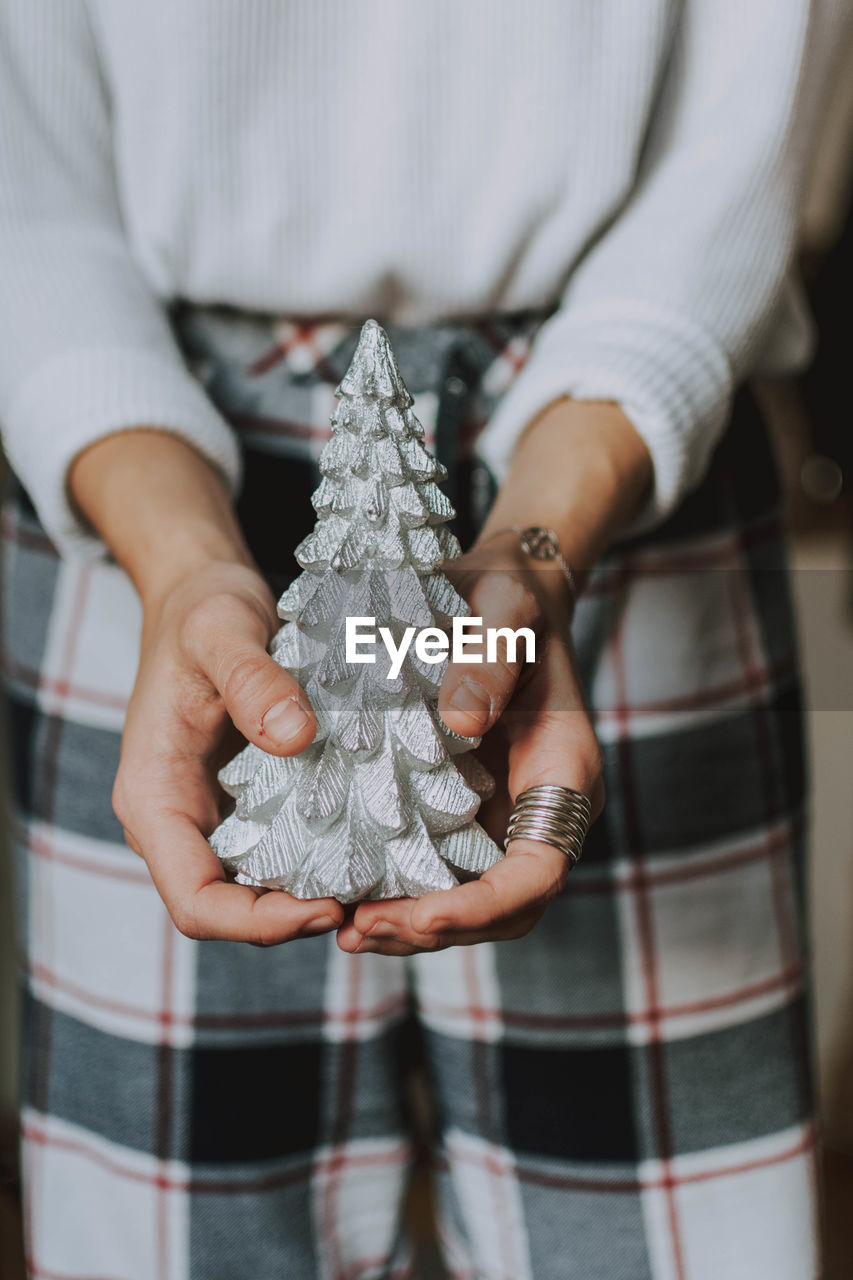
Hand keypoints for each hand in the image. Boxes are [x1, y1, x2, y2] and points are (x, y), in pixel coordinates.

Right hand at [112, 559, 345, 943]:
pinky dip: (322, 857)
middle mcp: (177, 820)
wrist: (201, 594)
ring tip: (384, 882)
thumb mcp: (222, 630)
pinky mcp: (244, 800)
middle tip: (375, 903)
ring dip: (314, 894)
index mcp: (154, 797)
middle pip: (230, 908)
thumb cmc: (201, 610)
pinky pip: (280, 849)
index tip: (328, 908)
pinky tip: (375, 844)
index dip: (258, 923)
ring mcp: (210, 814)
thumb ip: (252, 679)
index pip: (195, 901)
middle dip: (297, 919)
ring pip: (257, 886)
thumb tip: (296, 738)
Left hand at [336, 536, 604, 954]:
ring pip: (468, 901)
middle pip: (504, 909)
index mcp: (564, 774)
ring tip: (343, 926)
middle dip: (436, 928)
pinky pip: (436, 870)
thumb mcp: (505, 608)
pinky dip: (396, 891)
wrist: (497, 594)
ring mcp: (500, 816)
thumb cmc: (509, 598)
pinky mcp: (462, 811)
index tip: (425, 912)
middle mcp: (537, 809)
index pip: (540, 872)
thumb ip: (490, 659)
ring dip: (410, 924)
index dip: (486, 904)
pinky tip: (342, 890)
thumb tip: (460, 724)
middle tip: (359, 927)